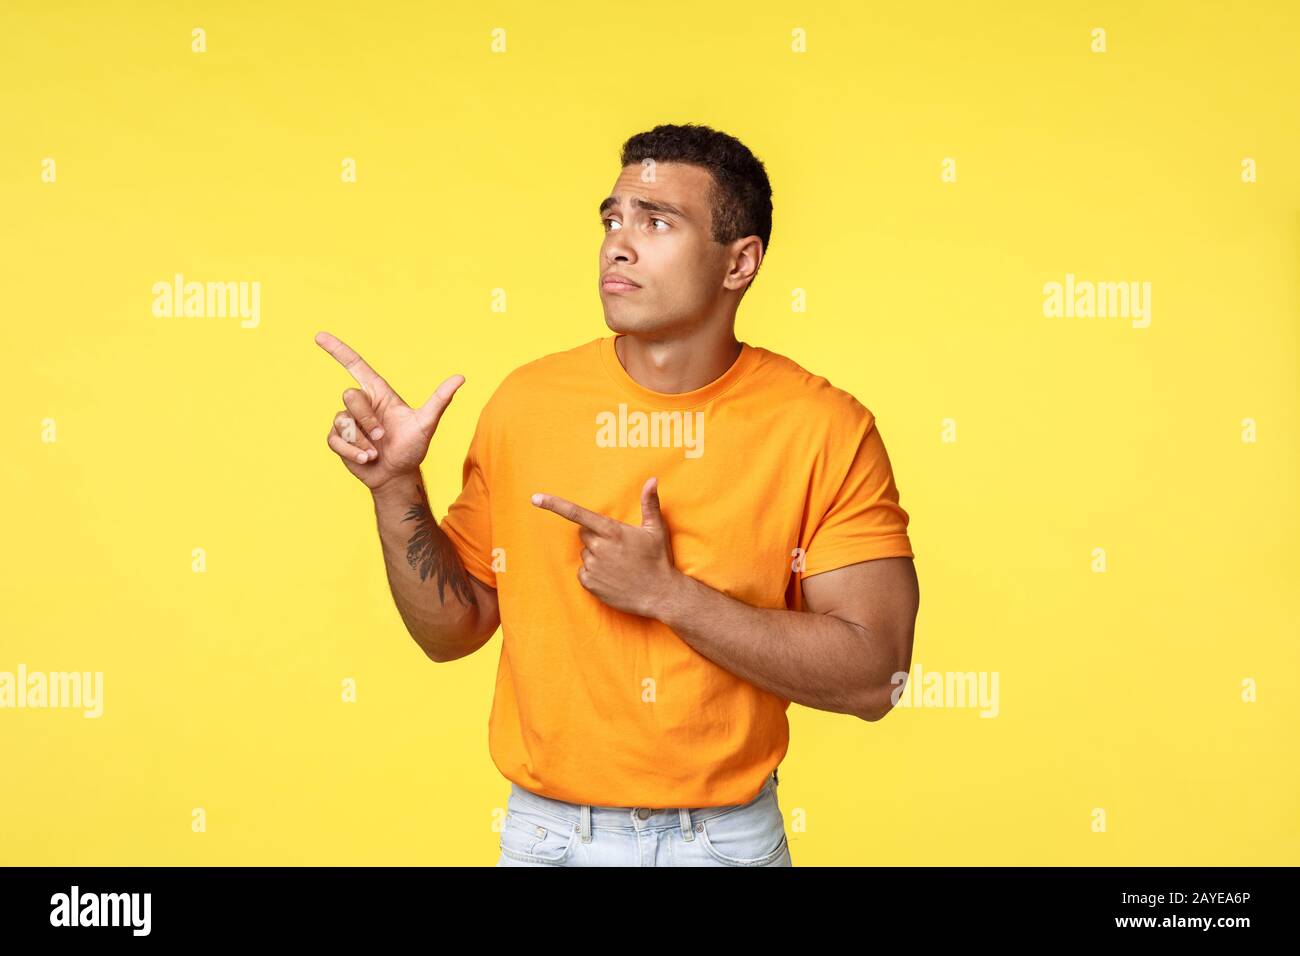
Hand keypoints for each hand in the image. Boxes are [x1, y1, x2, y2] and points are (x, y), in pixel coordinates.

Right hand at [315, 330, 463, 491]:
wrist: (397, 475)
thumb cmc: (412, 448)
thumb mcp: (426, 423)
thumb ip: (440, 400)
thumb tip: (460, 377)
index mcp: (378, 394)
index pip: (355, 365)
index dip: (338, 350)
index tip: (320, 336)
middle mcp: (361, 405)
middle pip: (350, 396)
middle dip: (367, 420)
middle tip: (383, 437)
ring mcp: (348, 422)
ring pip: (342, 421)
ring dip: (361, 441)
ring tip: (375, 452)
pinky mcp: (338, 440)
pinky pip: (336, 440)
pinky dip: (352, 452)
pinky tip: (366, 460)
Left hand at [531, 477, 680, 617]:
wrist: (660, 594)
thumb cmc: (658, 560)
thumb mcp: (656, 529)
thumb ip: (650, 503)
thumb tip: (652, 480)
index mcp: (612, 531)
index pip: (577, 514)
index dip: (554, 505)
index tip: (535, 498)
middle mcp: (599, 547)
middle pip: (584, 534)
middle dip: (596, 537)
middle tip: (618, 547)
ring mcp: (593, 567)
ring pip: (585, 553)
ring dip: (597, 556)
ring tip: (619, 565)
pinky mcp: (590, 584)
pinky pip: (583, 572)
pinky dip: (594, 573)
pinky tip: (612, 577)